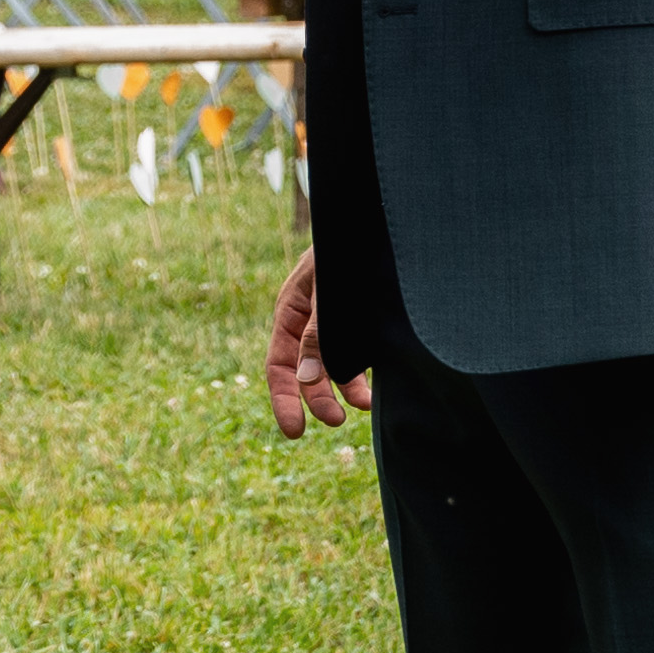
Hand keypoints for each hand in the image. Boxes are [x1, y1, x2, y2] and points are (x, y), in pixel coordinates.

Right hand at [264, 250, 371, 433]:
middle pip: (306, 373)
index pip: (278, 365)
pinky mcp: (360, 327)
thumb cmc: (343, 250)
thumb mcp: (326, 289)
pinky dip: (363, 376)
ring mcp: (334, 327)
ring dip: (344, 390)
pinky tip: (375, 390)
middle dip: (318, 399)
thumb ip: (317, 332)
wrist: (371, 222)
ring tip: (362, 405)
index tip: (294, 430)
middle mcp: (309, 325)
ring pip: (333, 369)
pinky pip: (357, 358)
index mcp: (290, 312)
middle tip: (336, 420)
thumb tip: (304, 379)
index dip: (284, 399)